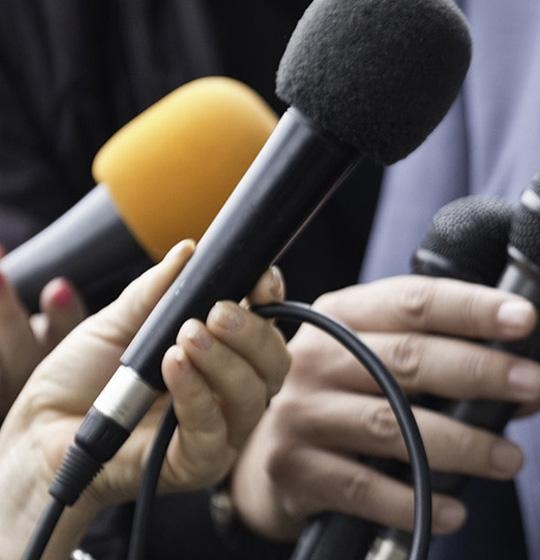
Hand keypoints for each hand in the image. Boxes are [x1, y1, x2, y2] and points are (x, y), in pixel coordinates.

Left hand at [0, 241, 289, 557]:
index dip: (271, 300)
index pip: (269, 326)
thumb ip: (156, 292)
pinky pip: (213, 429)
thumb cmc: (82, 380)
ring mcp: (221, 431)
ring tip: (184, 337)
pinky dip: (197, 392)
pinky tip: (173, 366)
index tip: (259, 282)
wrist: (42, 428)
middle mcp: (231, 393)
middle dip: (253, 333)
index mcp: (223, 354)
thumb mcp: (117, 322)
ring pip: (252, 396)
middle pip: (274, 363)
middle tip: (216, 313)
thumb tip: (189, 251)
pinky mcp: (198, 464)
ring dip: (224, 360)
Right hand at [231, 275, 539, 539]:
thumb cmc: (349, 400)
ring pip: (393, 425)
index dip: (473, 306)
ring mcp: (301, 413)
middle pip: (408, 358)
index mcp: (346, 314)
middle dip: (480, 371)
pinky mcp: (295, 469)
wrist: (264, 459)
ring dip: (462, 444)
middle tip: (533, 383)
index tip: (526, 319)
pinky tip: (456, 511)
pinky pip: (364, 488)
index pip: (415, 300)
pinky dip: (417, 502)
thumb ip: (474, 369)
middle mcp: (318, 356)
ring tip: (510, 459)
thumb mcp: (396, 369)